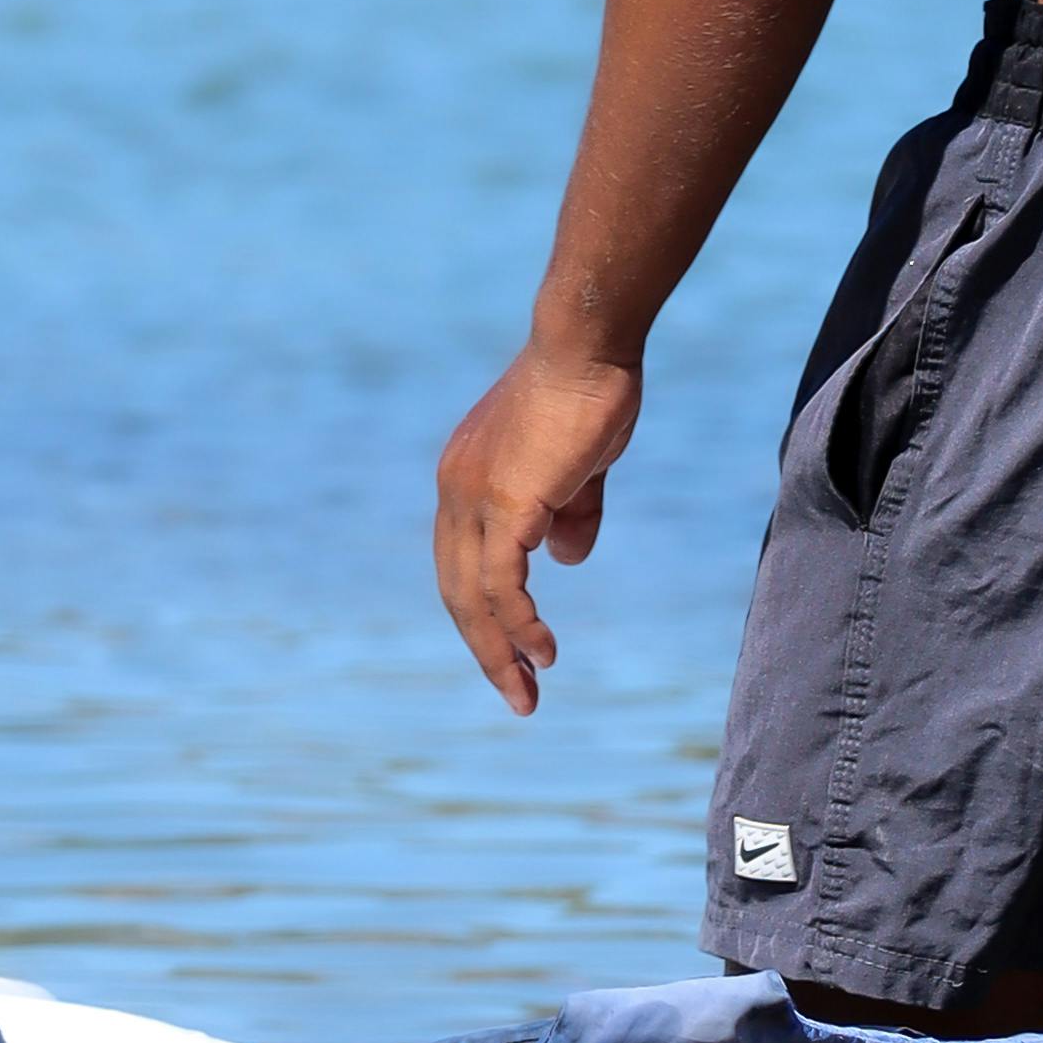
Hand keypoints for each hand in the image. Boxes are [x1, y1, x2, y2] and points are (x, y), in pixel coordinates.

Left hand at [433, 341, 644, 715]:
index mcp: (464, 480)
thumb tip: (564, 560)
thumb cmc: (587, 394)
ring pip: (473, 596)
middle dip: (485, 647)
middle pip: (457, 590)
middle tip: (517, 695)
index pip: (462, 564)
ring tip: (528, 691)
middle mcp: (455, 491)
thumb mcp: (576, 468)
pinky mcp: (504, 504)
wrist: (586, 346)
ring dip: (500, 650)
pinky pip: (503, 583)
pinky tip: (543, 650)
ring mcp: (473, 497)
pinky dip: (519, 624)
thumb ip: (568, 514)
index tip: (515, 652)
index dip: (485, 613)